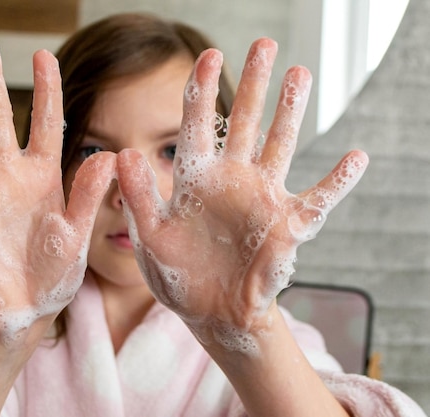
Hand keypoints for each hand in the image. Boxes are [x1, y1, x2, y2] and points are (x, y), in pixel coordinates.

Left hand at [116, 38, 367, 351]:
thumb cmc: (177, 276)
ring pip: (280, 145)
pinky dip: (338, 182)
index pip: (197, 126)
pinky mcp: (287, 226)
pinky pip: (318, 199)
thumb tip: (121, 153)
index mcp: (195, 180)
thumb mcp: (151, 237)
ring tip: (300, 73)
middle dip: (254, 84)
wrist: (210, 312)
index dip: (202, 90)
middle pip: (245, 122)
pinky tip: (356, 157)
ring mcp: (262, 199)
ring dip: (291, 112)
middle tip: (265, 43)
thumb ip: (138, 197)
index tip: (209, 54)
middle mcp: (231, 180)